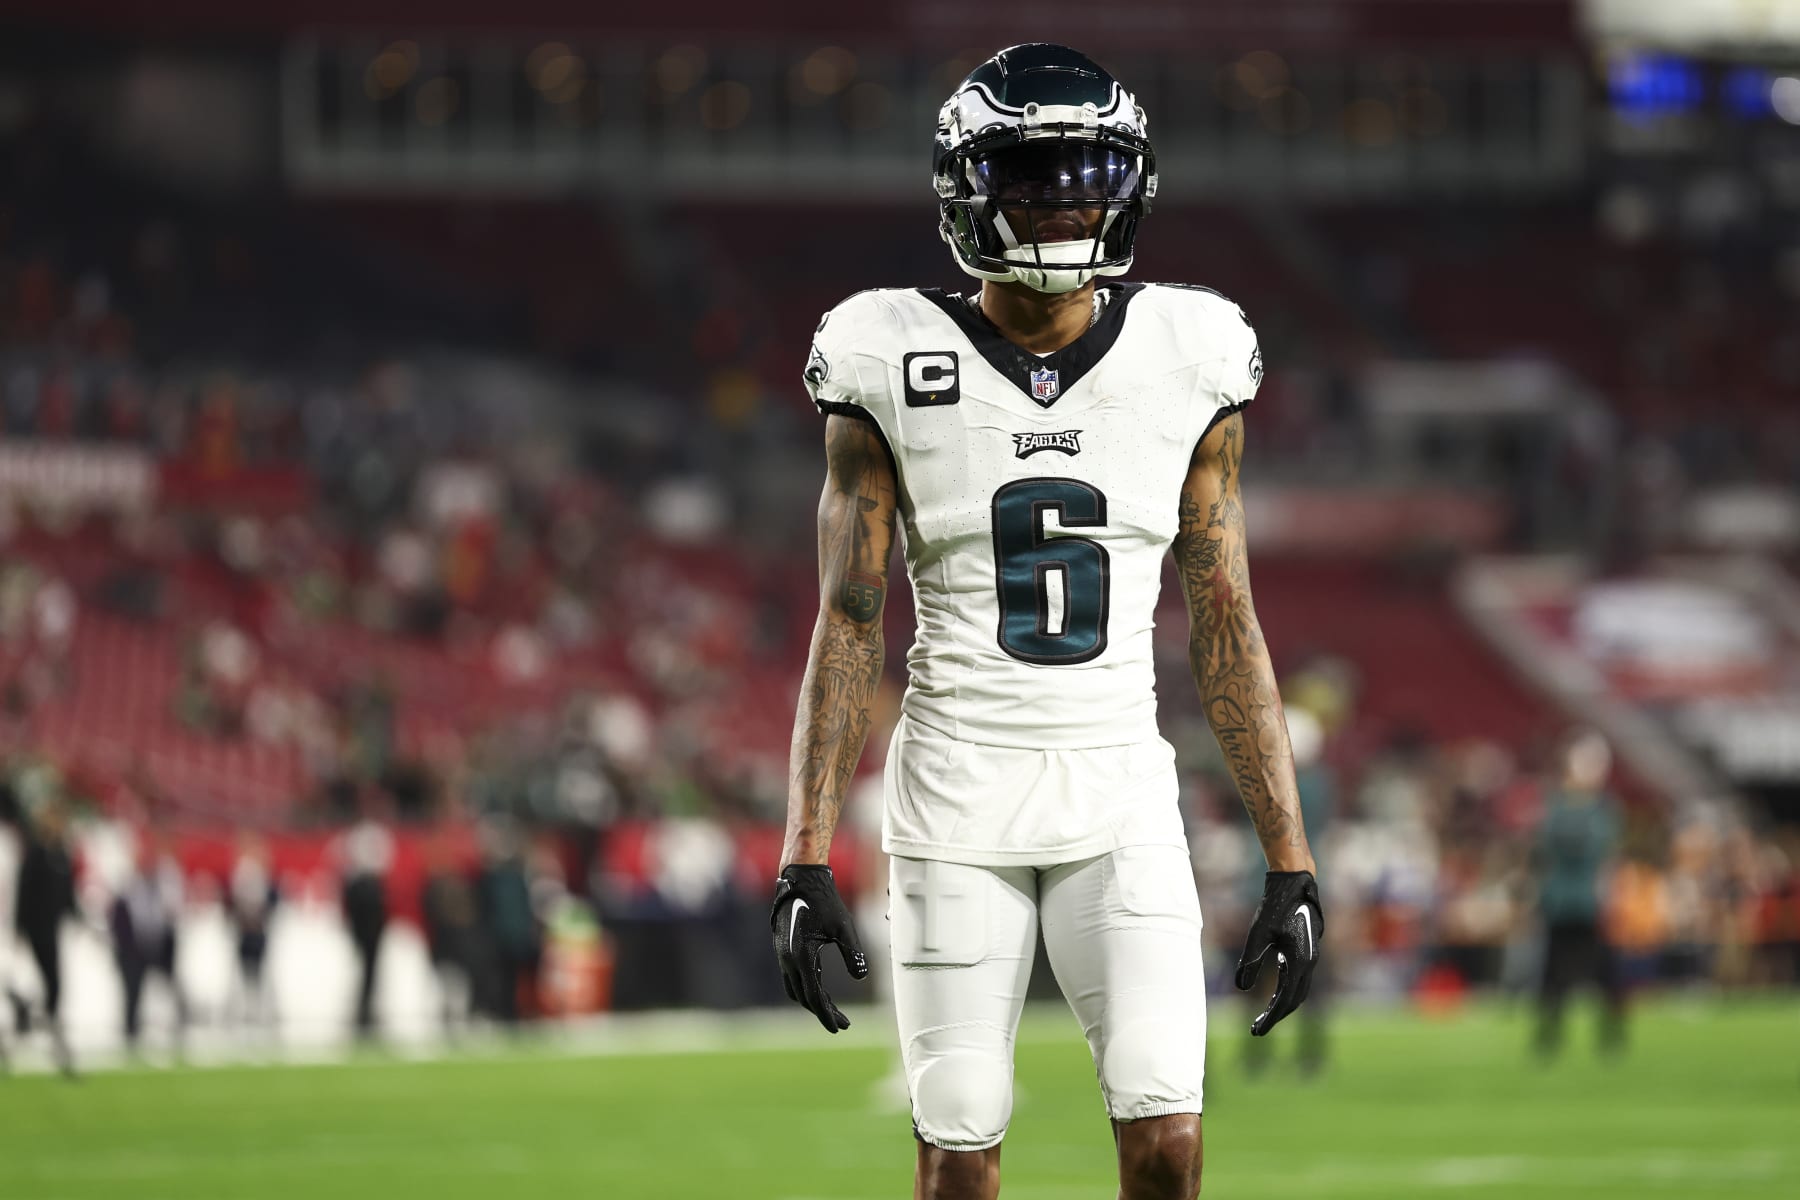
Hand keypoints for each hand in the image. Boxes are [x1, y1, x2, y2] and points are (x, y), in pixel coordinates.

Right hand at [771, 864, 868, 1032]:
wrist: (800, 880)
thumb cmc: (824, 901)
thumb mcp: (844, 928)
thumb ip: (853, 954)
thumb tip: (861, 976)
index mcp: (801, 958)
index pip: (814, 998)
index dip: (827, 1015)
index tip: (839, 1027)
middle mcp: (788, 960)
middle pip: (804, 998)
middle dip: (823, 1012)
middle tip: (842, 1023)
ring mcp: (783, 956)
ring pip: (796, 989)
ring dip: (813, 1001)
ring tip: (832, 1009)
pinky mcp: (784, 950)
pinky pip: (794, 977)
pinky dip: (808, 987)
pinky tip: (822, 987)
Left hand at [1234, 870, 1321, 1036]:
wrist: (1295, 884)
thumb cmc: (1275, 906)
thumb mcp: (1258, 934)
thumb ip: (1250, 961)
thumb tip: (1241, 986)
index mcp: (1299, 961)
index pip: (1284, 1000)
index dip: (1270, 1018)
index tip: (1256, 1031)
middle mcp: (1309, 962)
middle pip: (1294, 999)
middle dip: (1276, 1015)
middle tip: (1257, 1028)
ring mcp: (1310, 956)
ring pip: (1298, 989)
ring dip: (1281, 1003)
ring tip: (1263, 1014)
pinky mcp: (1306, 949)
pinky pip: (1298, 976)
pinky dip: (1286, 988)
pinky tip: (1273, 990)